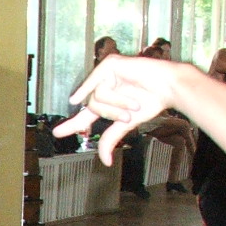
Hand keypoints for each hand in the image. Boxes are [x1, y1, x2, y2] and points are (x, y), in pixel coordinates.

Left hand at [54, 54, 179, 165]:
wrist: (168, 87)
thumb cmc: (151, 101)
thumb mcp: (125, 123)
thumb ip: (110, 139)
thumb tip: (104, 161)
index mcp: (106, 105)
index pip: (84, 117)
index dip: (71, 125)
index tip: (57, 133)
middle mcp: (104, 90)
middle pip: (93, 107)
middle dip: (112, 112)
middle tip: (130, 112)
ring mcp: (106, 76)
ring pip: (97, 96)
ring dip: (118, 102)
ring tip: (134, 100)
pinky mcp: (111, 64)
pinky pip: (93, 80)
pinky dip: (87, 87)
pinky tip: (75, 98)